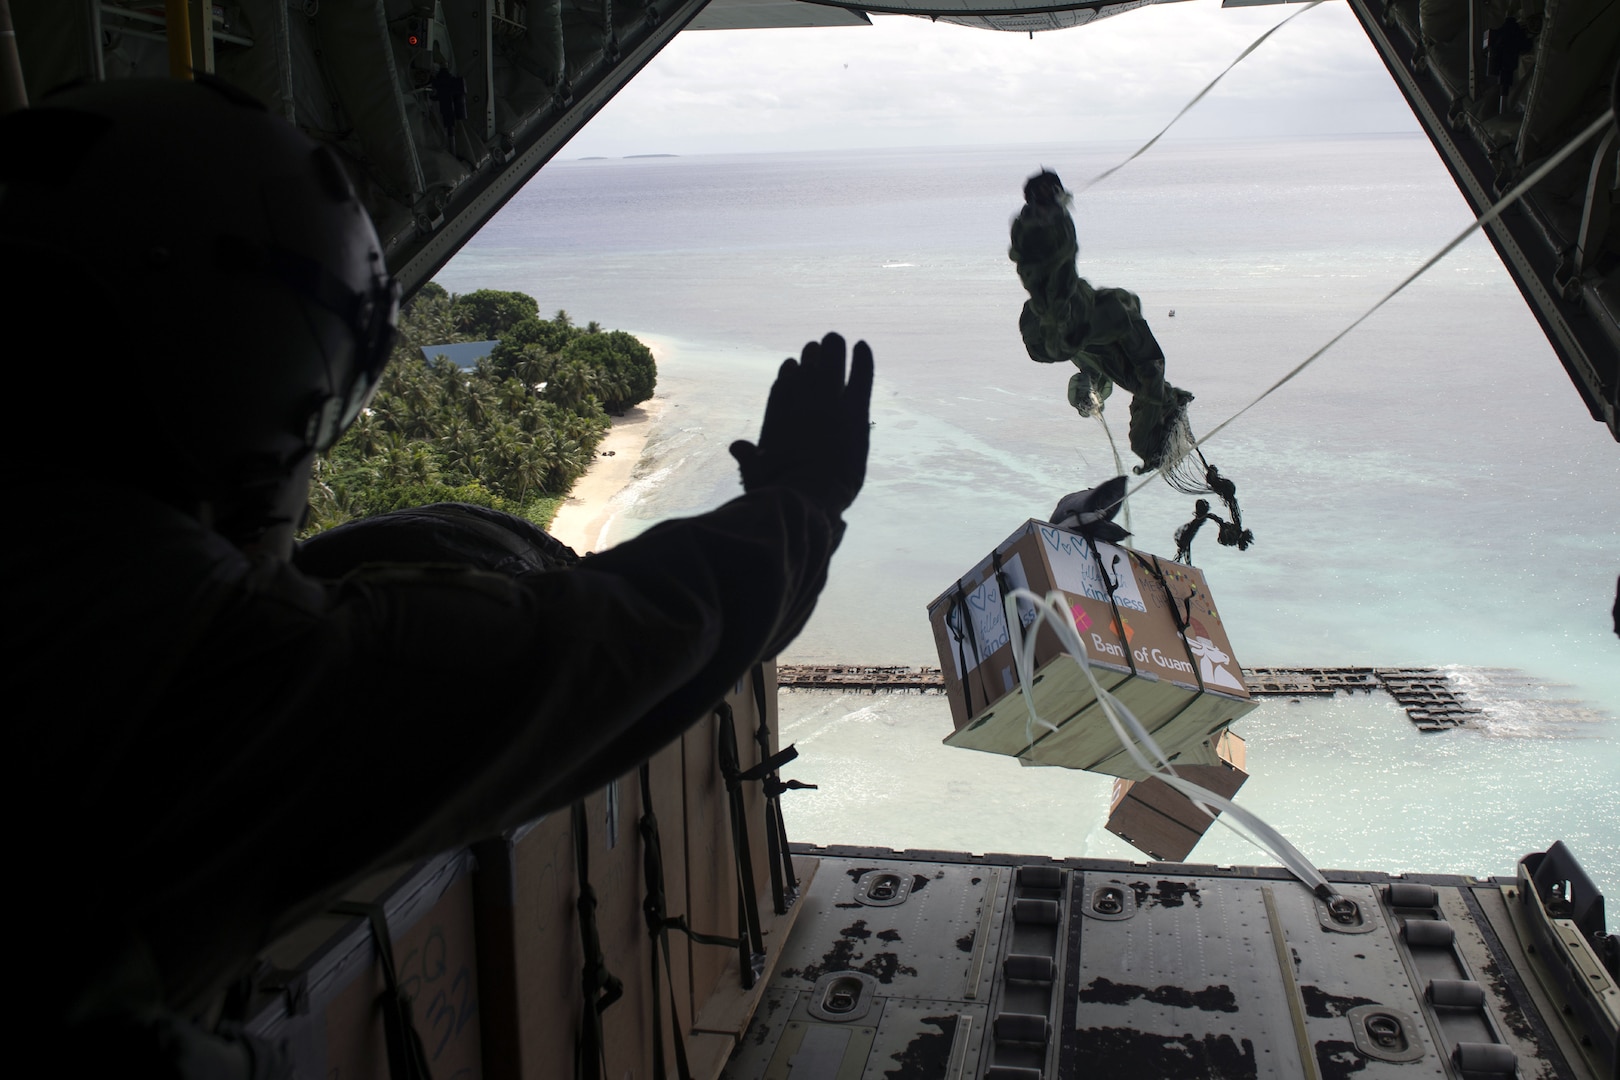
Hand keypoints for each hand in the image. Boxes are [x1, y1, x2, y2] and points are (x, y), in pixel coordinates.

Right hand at [730, 332, 872, 514]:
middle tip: (815, 345)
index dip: (788, 378)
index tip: (791, 366)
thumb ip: (748, 459)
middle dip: (812, 357)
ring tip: (832, 338)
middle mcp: (801, 407)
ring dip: (832, 351)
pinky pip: (861, 378)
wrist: (809, 494)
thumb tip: (734, 445)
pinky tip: (863, 344)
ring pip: (831, 368)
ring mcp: (828, 406)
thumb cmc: (780, 492)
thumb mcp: (757, 476)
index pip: (783, 392)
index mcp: (779, 420)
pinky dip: (863, 360)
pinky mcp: (853, 411)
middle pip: (807, 373)